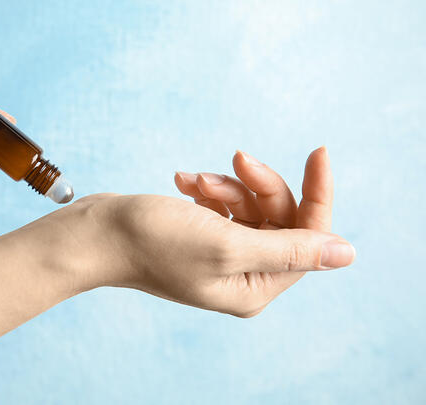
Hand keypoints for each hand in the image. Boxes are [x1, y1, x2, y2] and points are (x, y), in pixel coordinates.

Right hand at [36, 147, 354, 316]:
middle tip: (236, 159)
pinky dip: (206, 189)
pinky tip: (182, 182)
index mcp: (254, 287)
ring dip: (225, 185)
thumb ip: (290, 250)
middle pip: (278, 218)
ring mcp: (220, 256)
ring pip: (249, 207)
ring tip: (193, 180)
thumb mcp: (228, 244)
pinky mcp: (200, 237)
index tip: (318, 151)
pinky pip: (222, 206)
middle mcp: (242, 276)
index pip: (308, 239)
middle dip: (257, 185)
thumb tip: (346, 254)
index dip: (317, 194)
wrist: (97, 234)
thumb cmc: (153, 242)